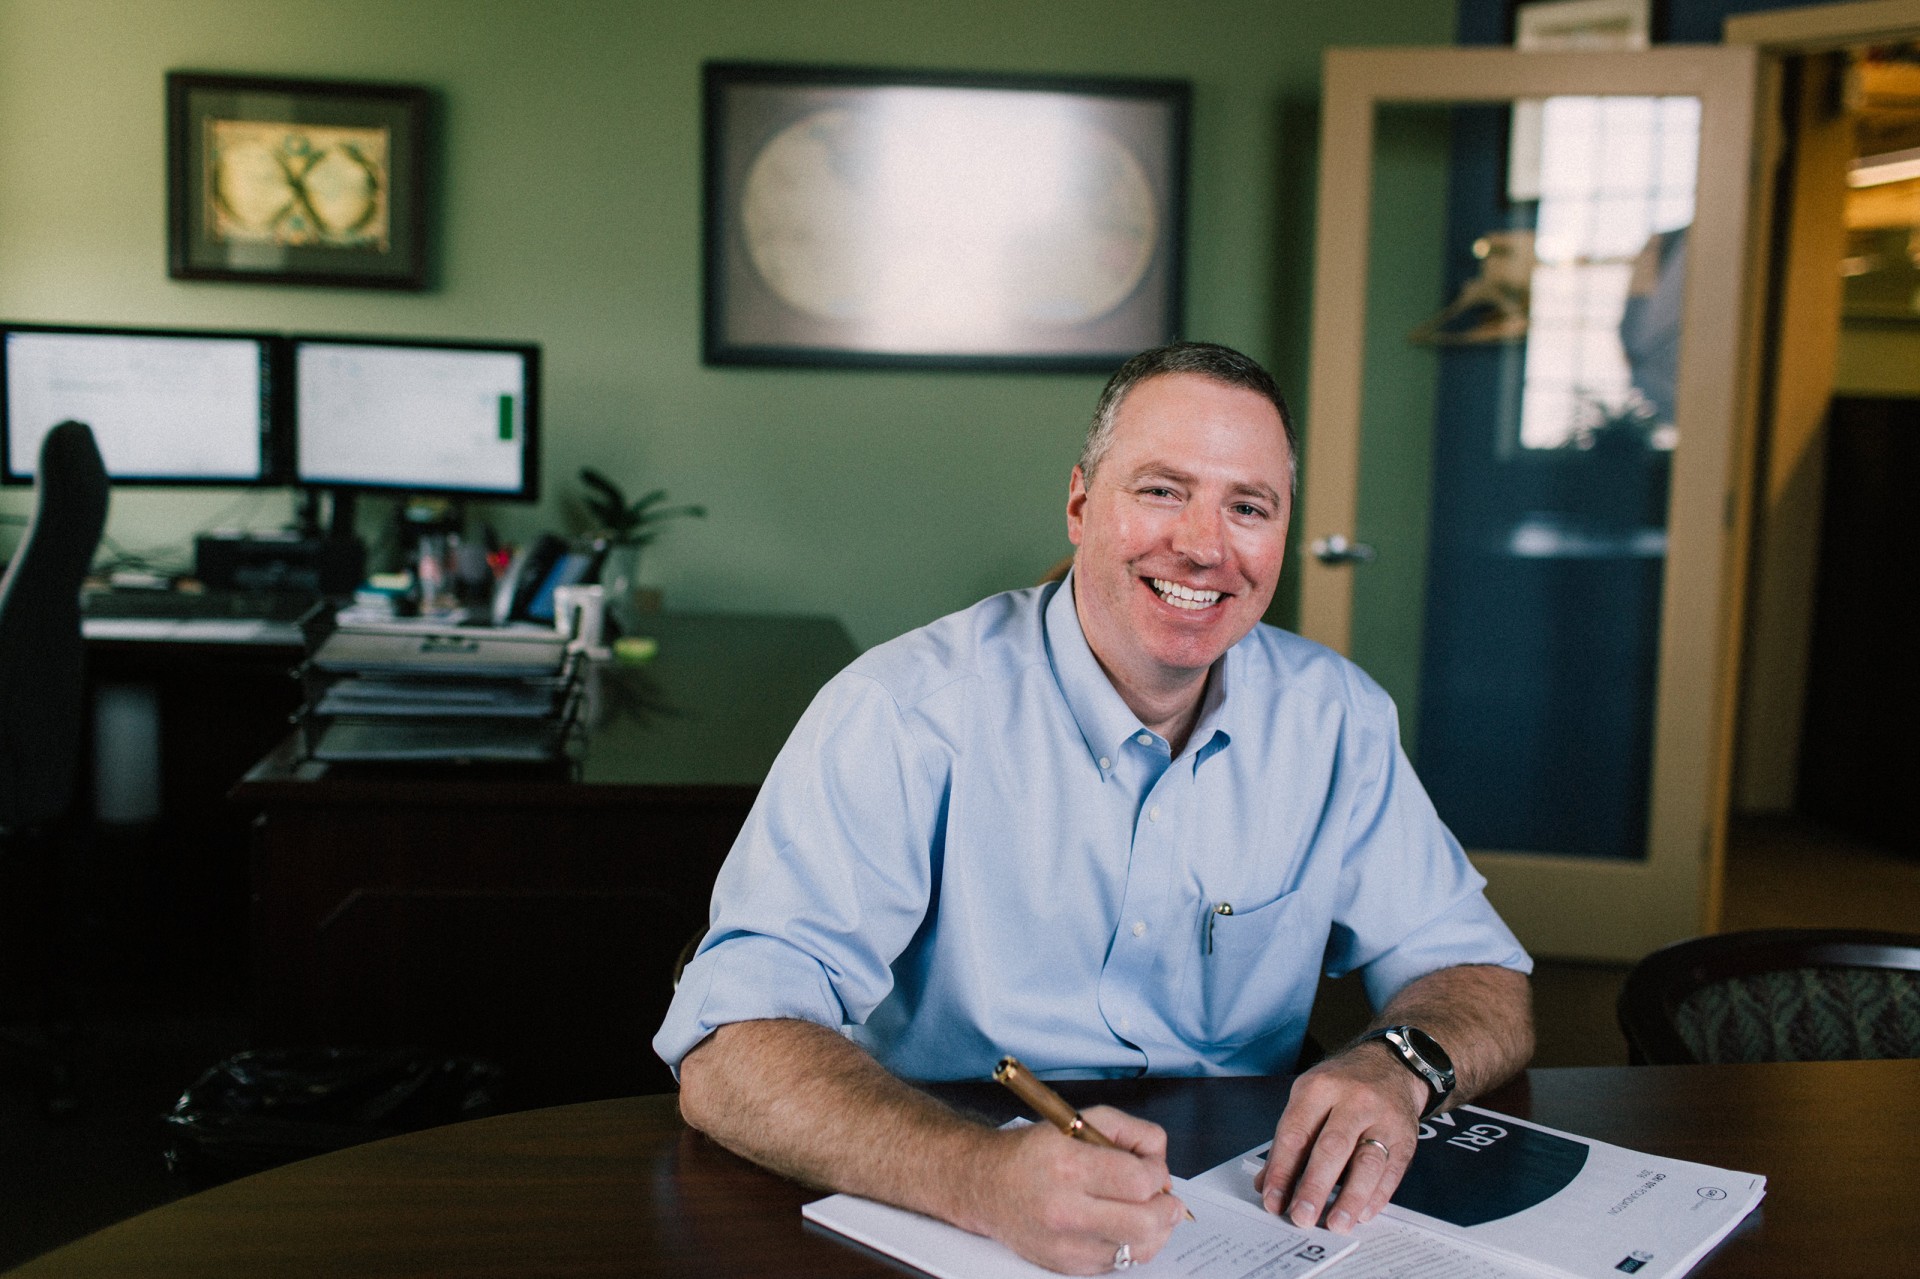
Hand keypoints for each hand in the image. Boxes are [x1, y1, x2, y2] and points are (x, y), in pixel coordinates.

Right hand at [972, 1106, 1187, 1274]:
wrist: (988, 1185)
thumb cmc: (1033, 1153)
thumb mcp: (1079, 1120)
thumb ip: (1128, 1130)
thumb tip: (1158, 1156)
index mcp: (1068, 1167)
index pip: (1138, 1181)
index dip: (1157, 1174)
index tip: (1153, 1168)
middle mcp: (1065, 1210)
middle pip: (1144, 1222)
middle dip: (1166, 1207)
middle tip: (1163, 1196)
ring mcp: (1066, 1245)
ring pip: (1138, 1249)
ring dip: (1154, 1229)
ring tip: (1145, 1210)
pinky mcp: (1067, 1266)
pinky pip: (1119, 1263)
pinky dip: (1129, 1245)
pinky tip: (1120, 1225)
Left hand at [1253, 1044, 1424, 1233]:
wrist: (1391, 1065)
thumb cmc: (1342, 1087)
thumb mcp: (1308, 1098)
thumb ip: (1288, 1141)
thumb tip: (1266, 1184)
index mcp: (1319, 1088)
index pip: (1296, 1133)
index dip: (1282, 1170)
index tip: (1273, 1200)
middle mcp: (1353, 1100)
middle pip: (1331, 1147)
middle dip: (1314, 1186)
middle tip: (1301, 1216)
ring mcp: (1384, 1118)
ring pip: (1367, 1162)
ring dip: (1350, 1198)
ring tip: (1335, 1223)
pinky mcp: (1407, 1137)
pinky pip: (1392, 1171)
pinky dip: (1377, 1196)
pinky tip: (1363, 1213)